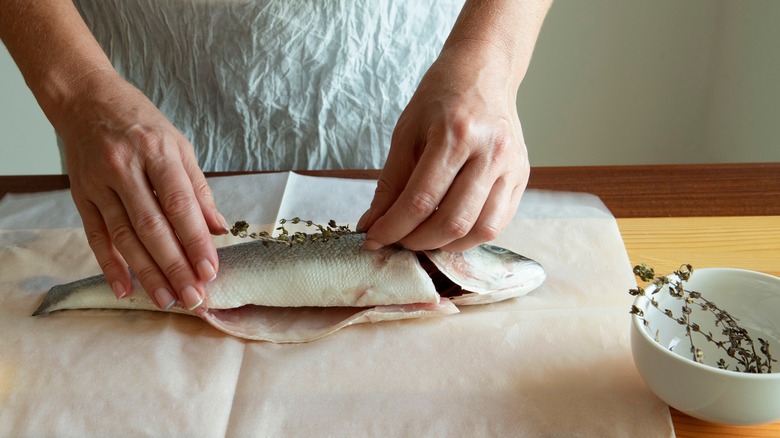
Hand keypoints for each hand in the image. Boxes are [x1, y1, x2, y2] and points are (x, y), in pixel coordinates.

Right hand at [56, 70, 227, 309]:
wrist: (87, 100)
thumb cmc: (142, 123)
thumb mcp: (180, 146)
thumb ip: (199, 190)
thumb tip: (219, 229)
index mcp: (157, 151)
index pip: (180, 205)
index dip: (196, 241)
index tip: (210, 271)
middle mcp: (125, 167)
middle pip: (152, 227)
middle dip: (175, 267)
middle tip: (193, 297)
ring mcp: (98, 183)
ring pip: (124, 236)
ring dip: (147, 273)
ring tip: (166, 299)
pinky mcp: (80, 195)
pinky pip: (95, 236)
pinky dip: (110, 265)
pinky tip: (126, 289)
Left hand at [358, 49, 529, 251]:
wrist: (484, 72)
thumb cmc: (440, 98)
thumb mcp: (406, 132)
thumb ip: (390, 182)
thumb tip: (372, 224)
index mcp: (456, 134)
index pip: (420, 200)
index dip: (393, 227)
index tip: (373, 238)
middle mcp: (490, 152)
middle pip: (452, 221)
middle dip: (417, 241)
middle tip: (397, 240)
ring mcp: (512, 166)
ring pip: (480, 229)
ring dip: (446, 246)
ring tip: (423, 238)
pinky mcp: (522, 176)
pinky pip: (498, 222)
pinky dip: (470, 236)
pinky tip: (449, 231)